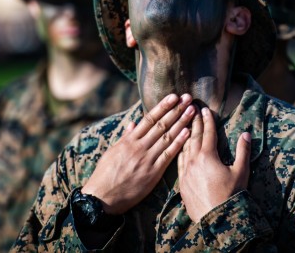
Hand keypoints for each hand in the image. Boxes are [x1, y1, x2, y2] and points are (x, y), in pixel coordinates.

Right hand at [82, 93, 195, 213]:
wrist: (102, 198)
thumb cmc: (105, 175)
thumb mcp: (112, 152)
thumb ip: (125, 137)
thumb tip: (133, 123)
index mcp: (129, 140)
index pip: (149, 119)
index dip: (163, 106)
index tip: (173, 96)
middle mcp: (139, 147)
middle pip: (161, 125)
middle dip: (176, 110)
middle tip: (188, 98)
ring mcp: (147, 159)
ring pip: (167, 137)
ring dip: (181, 123)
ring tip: (192, 111)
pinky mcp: (153, 173)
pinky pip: (168, 155)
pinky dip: (178, 143)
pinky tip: (187, 133)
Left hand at [177, 107, 250, 222]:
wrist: (217, 220)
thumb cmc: (231, 196)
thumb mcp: (241, 172)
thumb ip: (243, 151)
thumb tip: (246, 134)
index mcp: (208, 156)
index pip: (208, 133)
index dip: (207, 120)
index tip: (205, 109)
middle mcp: (193, 161)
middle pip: (193, 137)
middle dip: (194, 122)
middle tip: (191, 110)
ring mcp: (185, 172)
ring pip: (183, 148)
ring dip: (185, 135)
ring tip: (185, 125)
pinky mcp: (181, 183)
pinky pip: (178, 162)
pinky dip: (180, 152)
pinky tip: (180, 149)